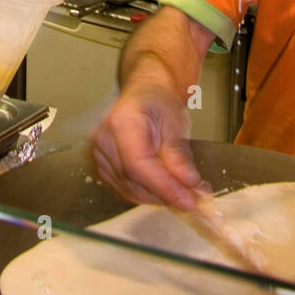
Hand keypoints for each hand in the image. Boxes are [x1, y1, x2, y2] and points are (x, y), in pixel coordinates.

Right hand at [91, 83, 205, 210]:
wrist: (144, 94)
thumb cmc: (158, 102)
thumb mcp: (175, 122)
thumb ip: (179, 155)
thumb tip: (188, 183)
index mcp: (120, 121)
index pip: (137, 164)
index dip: (163, 186)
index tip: (187, 200)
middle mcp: (103, 140)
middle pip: (133, 181)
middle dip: (166, 194)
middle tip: (195, 199)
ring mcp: (98, 155)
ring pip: (130, 190)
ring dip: (160, 197)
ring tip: (186, 194)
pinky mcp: (102, 168)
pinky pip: (126, 190)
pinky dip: (149, 194)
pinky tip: (168, 190)